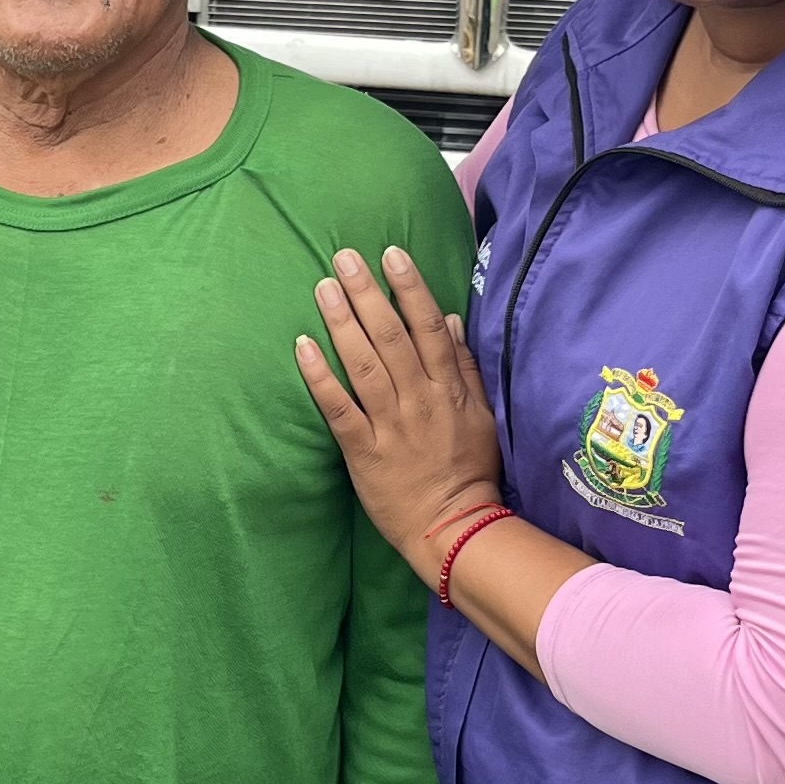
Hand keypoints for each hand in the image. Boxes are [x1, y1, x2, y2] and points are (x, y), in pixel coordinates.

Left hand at [295, 246, 505, 580]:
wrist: (455, 527)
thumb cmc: (470, 471)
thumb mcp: (481, 415)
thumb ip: (464, 367)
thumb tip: (447, 320)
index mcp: (448, 389)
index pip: (426, 328)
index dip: (409, 288)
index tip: (391, 255)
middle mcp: (418, 400)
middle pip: (390, 337)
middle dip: (367, 293)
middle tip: (344, 258)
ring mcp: (390, 425)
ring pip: (364, 365)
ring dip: (342, 323)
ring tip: (324, 288)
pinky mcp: (363, 452)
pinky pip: (339, 409)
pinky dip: (321, 377)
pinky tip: (303, 346)